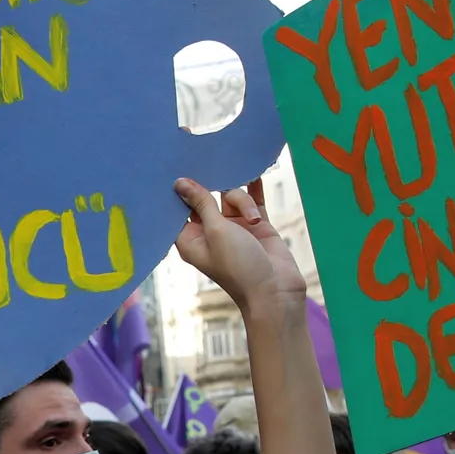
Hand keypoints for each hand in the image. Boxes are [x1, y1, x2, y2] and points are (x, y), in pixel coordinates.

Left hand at [169, 177, 297, 314]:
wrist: (276, 290)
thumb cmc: (239, 266)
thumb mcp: (216, 231)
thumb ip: (201, 203)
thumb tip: (180, 183)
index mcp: (191, 239)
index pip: (178, 210)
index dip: (179, 192)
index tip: (179, 168)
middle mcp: (210, 232)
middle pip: (207, 199)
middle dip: (213, 187)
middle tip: (212, 163)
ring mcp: (234, 228)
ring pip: (233, 197)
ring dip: (242, 201)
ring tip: (253, 218)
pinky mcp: (256, 225)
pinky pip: (253, 200)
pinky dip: (255, 190)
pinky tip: (256, 173)